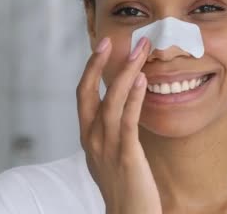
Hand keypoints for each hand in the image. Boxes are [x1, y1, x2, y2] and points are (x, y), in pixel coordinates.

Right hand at [76, 37, 161, 213]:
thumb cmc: (123, 187)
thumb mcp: (109, 155)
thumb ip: (110, 132)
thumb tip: (120, 108)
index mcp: (88, 137)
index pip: (83, 95)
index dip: (90, 69)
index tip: (102, 46)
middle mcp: (92, 139)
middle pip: (88, 93)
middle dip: (98, 64)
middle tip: (111, 39)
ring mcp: (107, 147)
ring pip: (111, 101)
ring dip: (125, 72)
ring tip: (140, 50)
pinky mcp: (126, 156)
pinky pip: (128, 121)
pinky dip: (134, 97)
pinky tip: (143, 80)